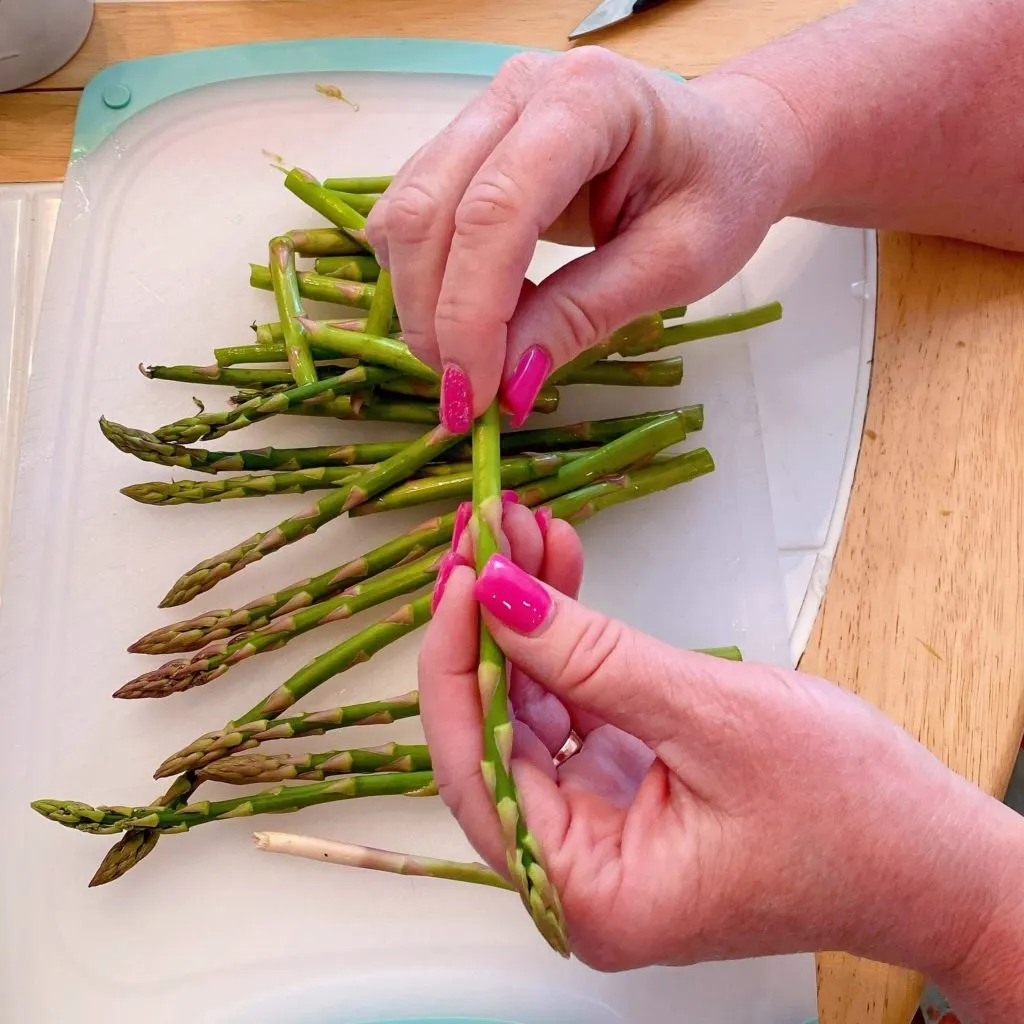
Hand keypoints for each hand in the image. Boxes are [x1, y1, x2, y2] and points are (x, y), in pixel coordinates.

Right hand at [365, 48, 807, 429]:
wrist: (727, 145)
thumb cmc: (720, 194)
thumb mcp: (676, 265)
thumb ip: (585, 315)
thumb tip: (506, 383)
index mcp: (587, 100)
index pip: (495, 211)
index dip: (471, 313)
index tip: (474, 394)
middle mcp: (519, 90)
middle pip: (427, 212)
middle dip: (434, 320)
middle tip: (466, 398)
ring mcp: (484, 112)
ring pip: (404, 216)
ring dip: (422, 306)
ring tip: (476, 361)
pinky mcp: (465, 145)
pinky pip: (411, 217)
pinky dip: (429, 282)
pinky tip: (478, 316)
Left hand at [420, 503, 1022, 990]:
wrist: (934, 853)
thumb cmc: (852, 813)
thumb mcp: (711, 716)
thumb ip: (592, 657)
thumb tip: (499, 596)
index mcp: (586, 887)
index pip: (474, 763)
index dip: (457, 659)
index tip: (466, 571)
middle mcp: (576, 868)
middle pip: (492, 729)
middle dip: (488, 623)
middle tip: (485, 534)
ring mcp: (598, 827)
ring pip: (527, 709)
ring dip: (527, 618)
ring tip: (525, 533)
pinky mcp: (624, 790)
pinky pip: (571, 707)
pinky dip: (567, 641)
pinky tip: (560, 573)